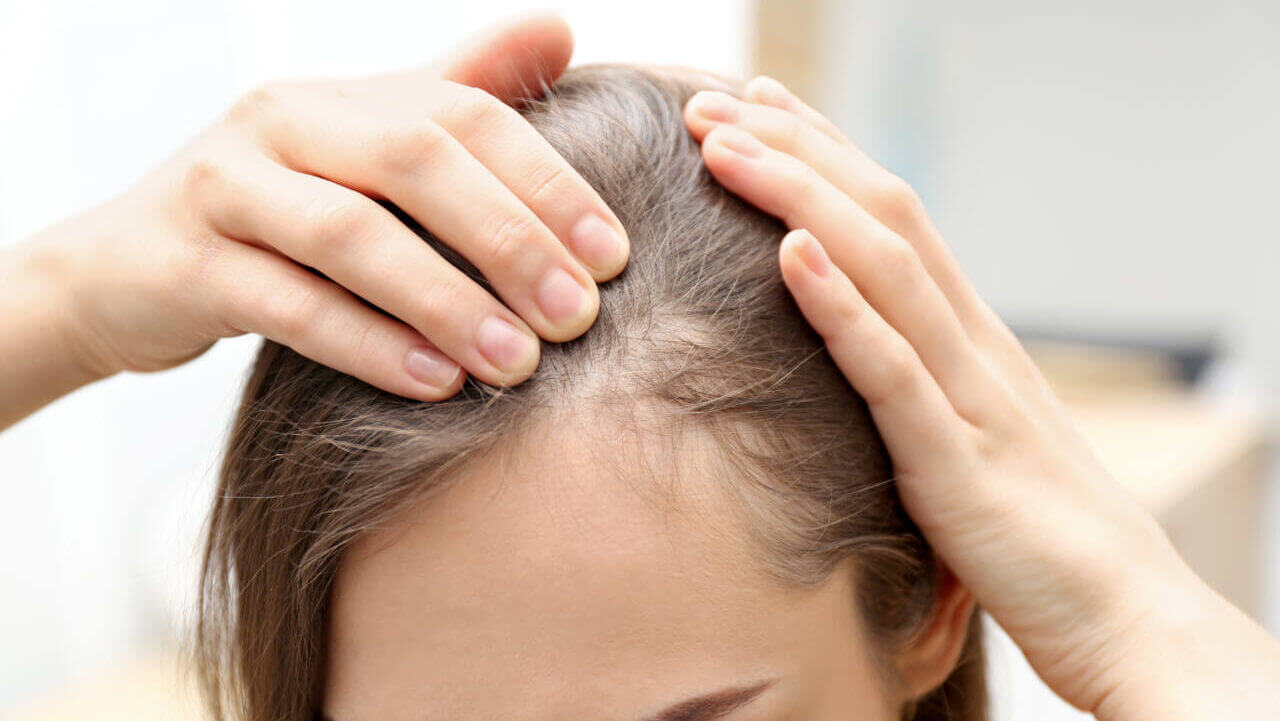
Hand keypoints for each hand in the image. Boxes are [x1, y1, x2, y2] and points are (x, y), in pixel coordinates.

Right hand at [7, 14, 627, 420]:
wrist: (124, 270)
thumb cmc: (278, 214)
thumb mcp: (365, 151)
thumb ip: (458, 93)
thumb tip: (560, 29)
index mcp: (342, 93)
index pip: (467, 115)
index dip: (549, 183)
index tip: (617, 258)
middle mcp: (282, 120)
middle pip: (415, 162)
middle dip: (509, 240)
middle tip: (579, 317)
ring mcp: (224, 187)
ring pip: (350, 235)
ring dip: (447, 301)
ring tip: (519, 363)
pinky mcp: (184, 263)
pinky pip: (287, 303)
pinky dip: (368, 343)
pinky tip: (434, 383)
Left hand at [684, 79, 1279, 719]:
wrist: (1125, 614)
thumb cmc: (1038, 533)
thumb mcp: (972, 435)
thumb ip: (922, 385)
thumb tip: (861, 351)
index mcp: (971, 338)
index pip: (893, 217)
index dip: (825, 154)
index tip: (758, 108)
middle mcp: (972, 345)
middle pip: (882, 216)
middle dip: (796, 151)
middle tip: (713, 103)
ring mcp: (969, 397)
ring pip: (883, 269)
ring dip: (801, 198)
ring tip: (728, 147)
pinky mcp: (958, 463)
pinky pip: (892, 369)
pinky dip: (840, 307)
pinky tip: (791, 254)